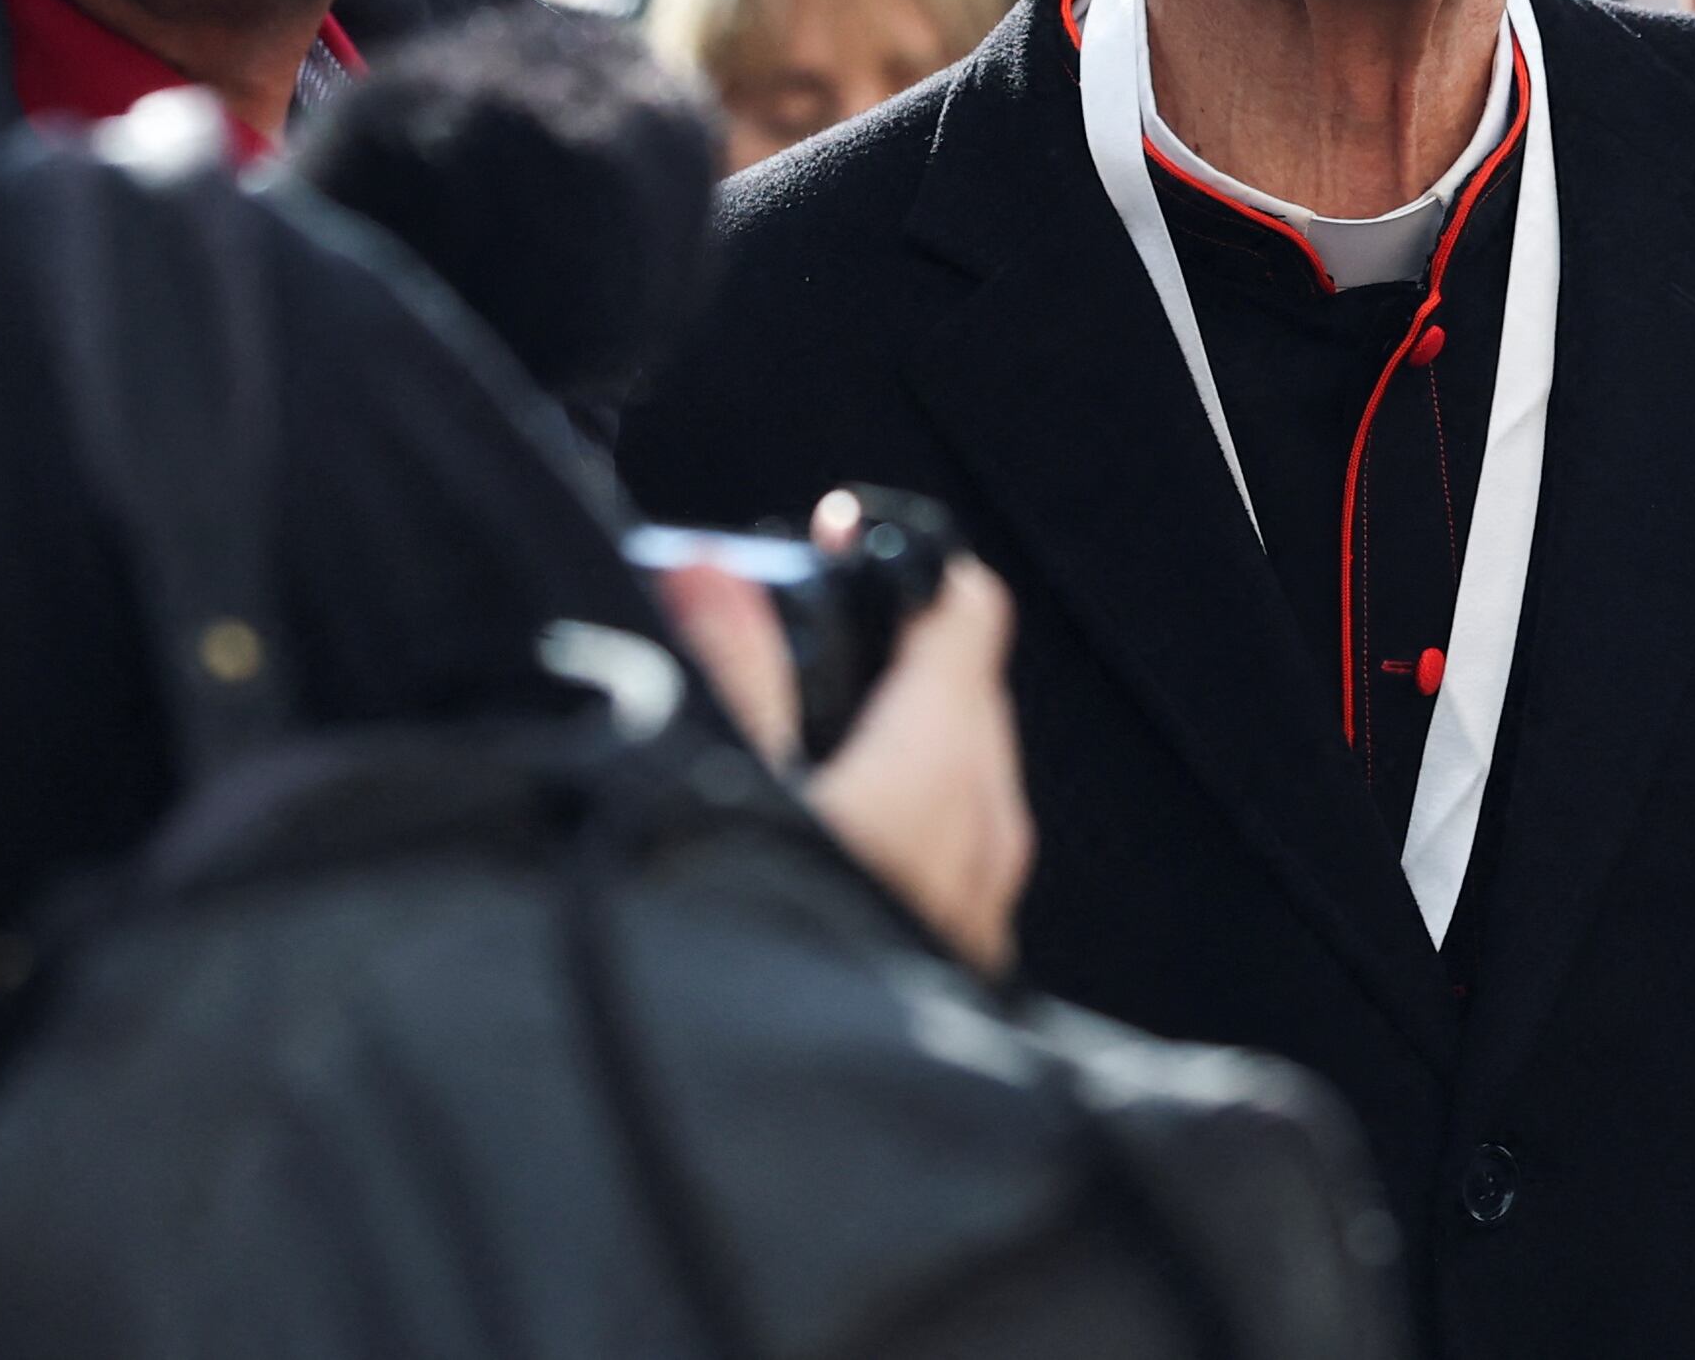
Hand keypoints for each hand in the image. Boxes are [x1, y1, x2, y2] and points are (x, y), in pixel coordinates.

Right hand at [647, 500, 1035, 974]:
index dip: (905, 562)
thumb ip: (724, 673)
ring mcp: (978, 916)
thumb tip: (712, 569)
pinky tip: (818, 843)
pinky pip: (950, 862)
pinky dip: (898, 825)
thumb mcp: (721, 799)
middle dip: (890, 653)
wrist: (781, 1159)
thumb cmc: (760, 969)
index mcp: (937, 779)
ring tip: (798, 738)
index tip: (834, 536)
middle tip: (793, 634)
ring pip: (963, 785)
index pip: (965, 619)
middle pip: (967, 697)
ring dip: (893, 744)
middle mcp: (981, 843)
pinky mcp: (954, 974)